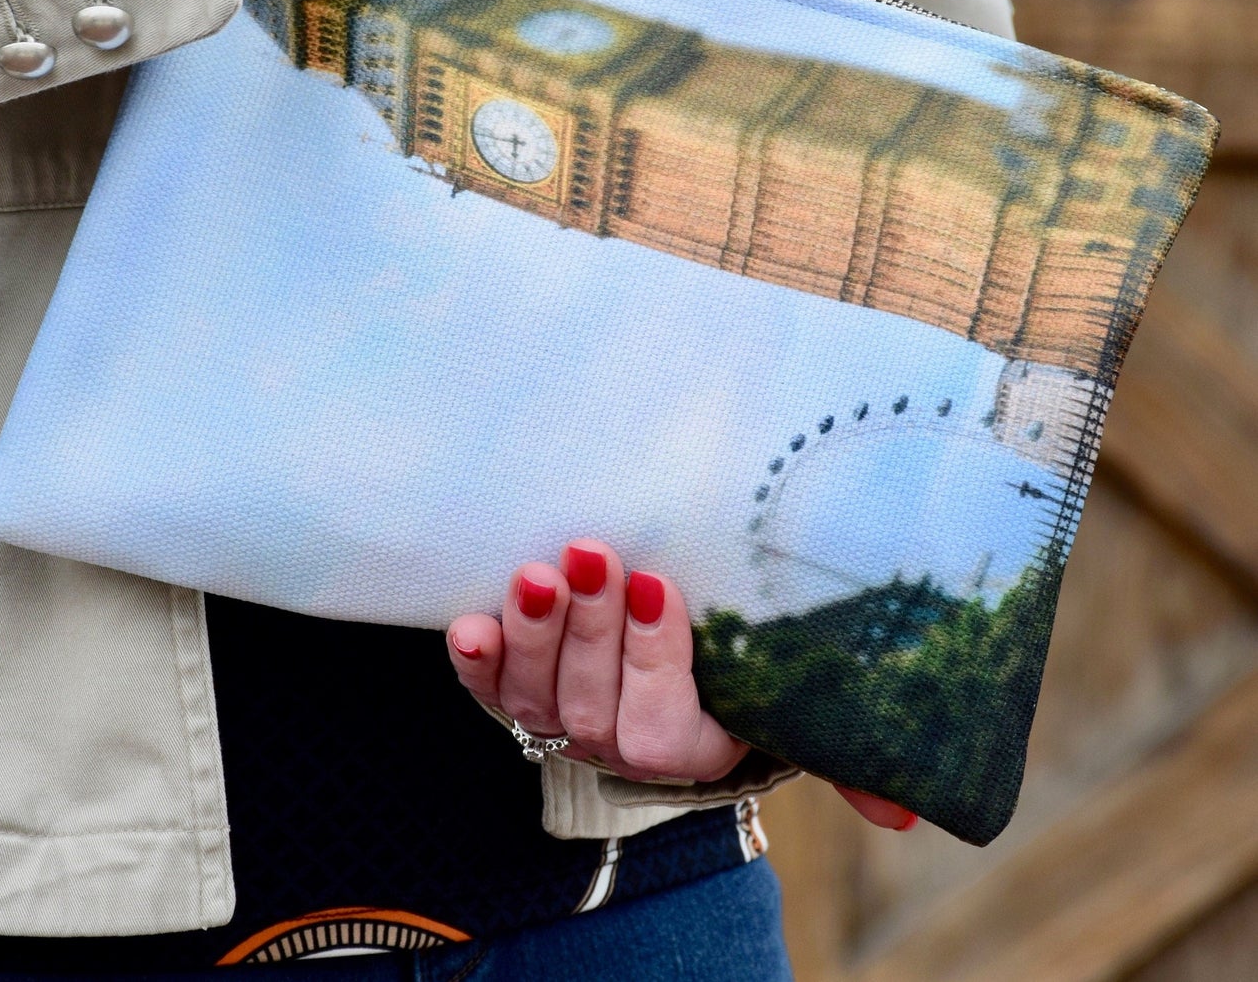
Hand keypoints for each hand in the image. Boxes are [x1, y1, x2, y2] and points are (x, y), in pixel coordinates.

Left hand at [447, 539, 918, 829]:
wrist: (657, 678)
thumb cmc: (735, 676)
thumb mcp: (789, 710)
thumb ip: (840, 752)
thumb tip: (911, 822)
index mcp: (689, 748)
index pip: (667, 724)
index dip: (657, 658)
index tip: (662, 583)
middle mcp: (616, 745)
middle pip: (593, 703)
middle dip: (592, 626)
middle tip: (595, 553)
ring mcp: (559, 721)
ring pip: (536, 695)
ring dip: (532, 633)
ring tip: (536, 571)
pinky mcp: (511, 695)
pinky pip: (485, 691)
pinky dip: (474, 660)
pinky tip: (464, 624)